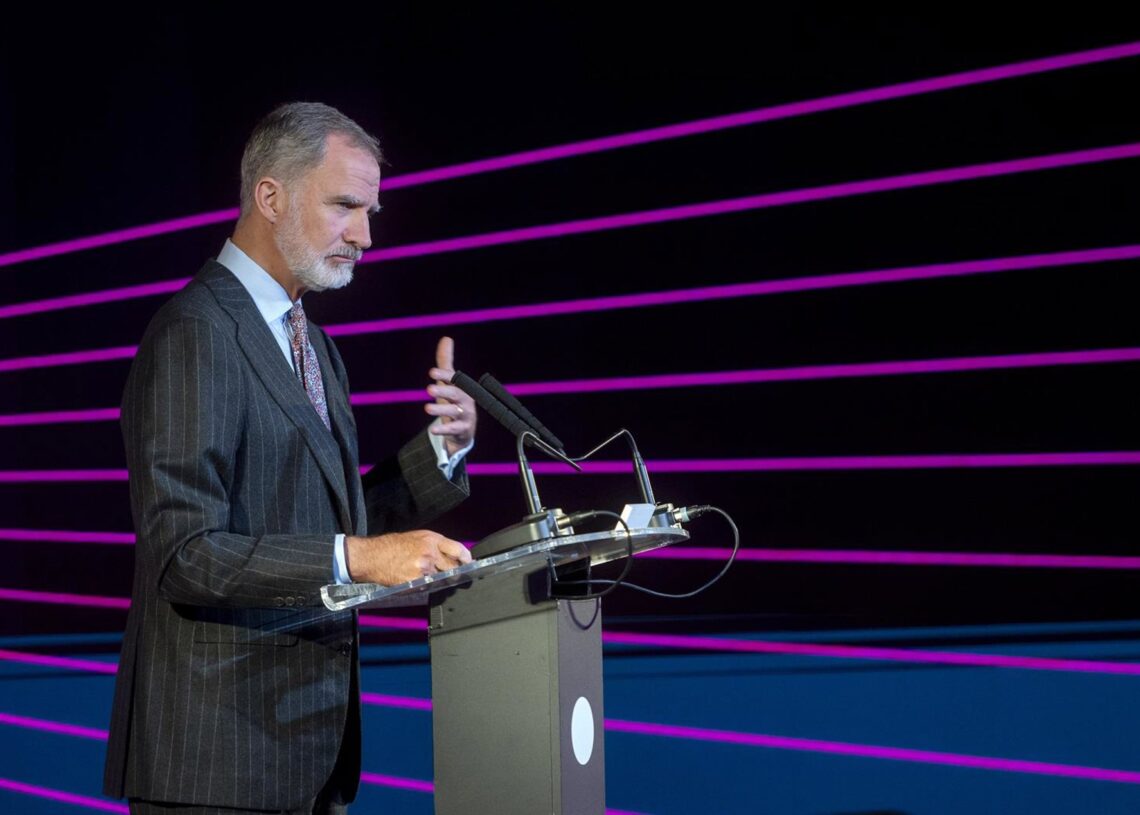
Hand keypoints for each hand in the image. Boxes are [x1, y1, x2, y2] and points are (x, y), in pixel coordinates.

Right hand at [344, 530, 471, 584]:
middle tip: (454, 573)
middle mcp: (429, 554)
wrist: (373, 556)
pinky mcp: (415, 582)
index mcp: (431, 540)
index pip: (458, 550)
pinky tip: (417, 579)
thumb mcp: (418, 537)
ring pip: (441, 579)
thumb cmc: (393, 545)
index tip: (469, 563)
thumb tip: (453, 555)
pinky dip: (427, 585)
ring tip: (426, 573)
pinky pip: (429, 586)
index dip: (467, 558)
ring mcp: (423, 569)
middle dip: (455, 571)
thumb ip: (437, 545)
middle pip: (453, 568)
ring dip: (439, 579)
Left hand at [425, 335, 476, 456]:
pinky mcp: (462, 429)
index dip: (443, 375)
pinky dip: (443, 430)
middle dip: (443, 391)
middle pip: (455, 394)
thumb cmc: (455, 400)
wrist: (464, 428)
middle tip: (428, 388)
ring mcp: (465, 415)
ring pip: (454, 411)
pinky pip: (453, 429)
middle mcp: (466, 399)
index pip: (453, 379)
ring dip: (440, 410)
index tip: (431, 372)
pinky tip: (432, 430)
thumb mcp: (449, 382)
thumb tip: (446, 338)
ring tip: (427, 408)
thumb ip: (446, 362)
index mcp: (462, 386)